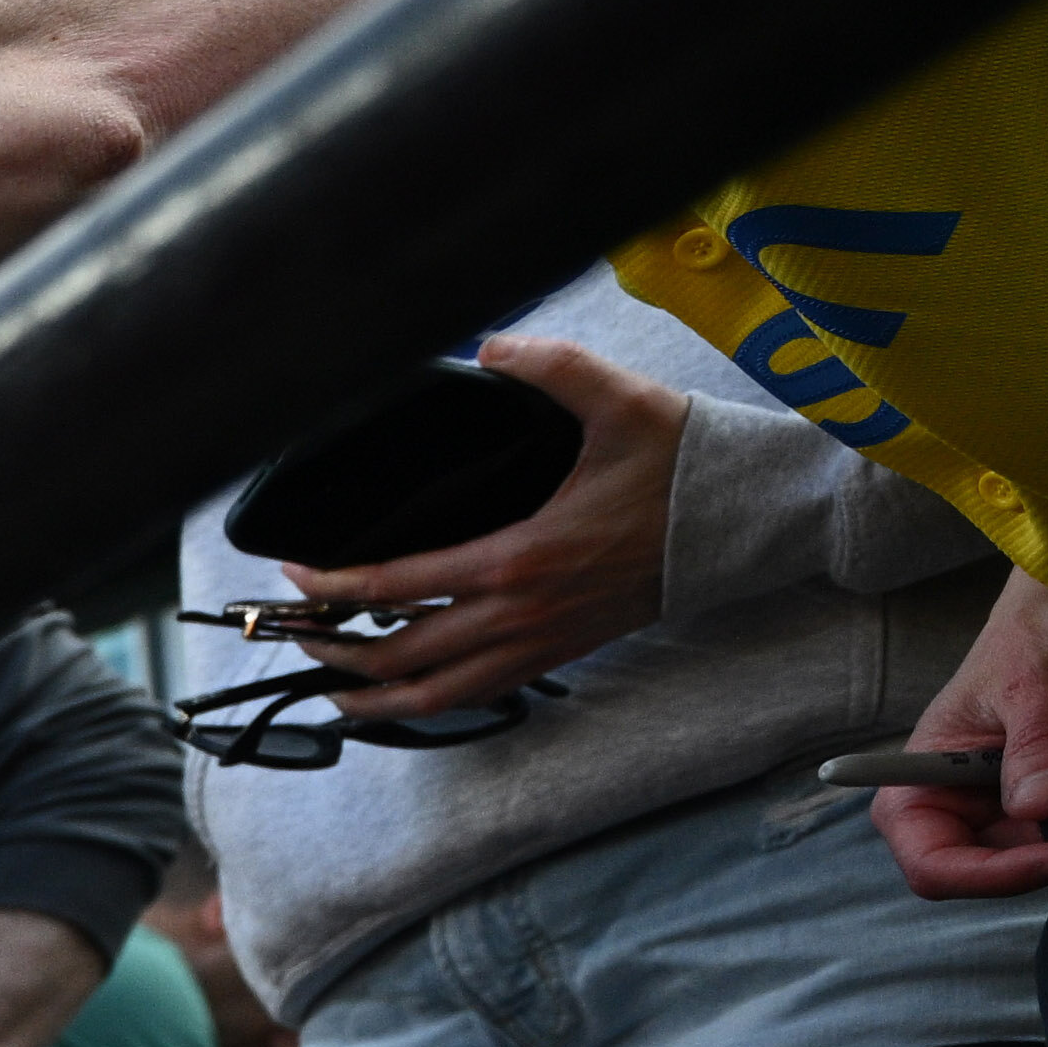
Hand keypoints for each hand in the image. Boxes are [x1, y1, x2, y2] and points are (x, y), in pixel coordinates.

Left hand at [254, 334, 684, 717]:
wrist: (754, 520)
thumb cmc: (687, 463)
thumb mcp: (620, 400)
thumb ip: (552, 365)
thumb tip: (491, 346)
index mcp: (519, 559)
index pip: (396, 586)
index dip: (333, 588)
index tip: (294, 577)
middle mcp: (522, 616)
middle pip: (401, 658)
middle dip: (334, 651)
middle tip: (293, 631)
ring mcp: (544, 643)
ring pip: (438, 697)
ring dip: (376, 697)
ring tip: (332, 686)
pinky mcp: (565, 653)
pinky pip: (482, 695)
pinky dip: (431, 700)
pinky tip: (406, 688)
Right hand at [872, 571, 1047, 900]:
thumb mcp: (1043, 675)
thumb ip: (1037, 741)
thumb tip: (1036, 809)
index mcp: (924, 770)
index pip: (928, 858)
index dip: (983, 874)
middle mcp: (958, 792)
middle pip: (978, 868)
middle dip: (1030, 862)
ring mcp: (1006, 794)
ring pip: (1024, 856)